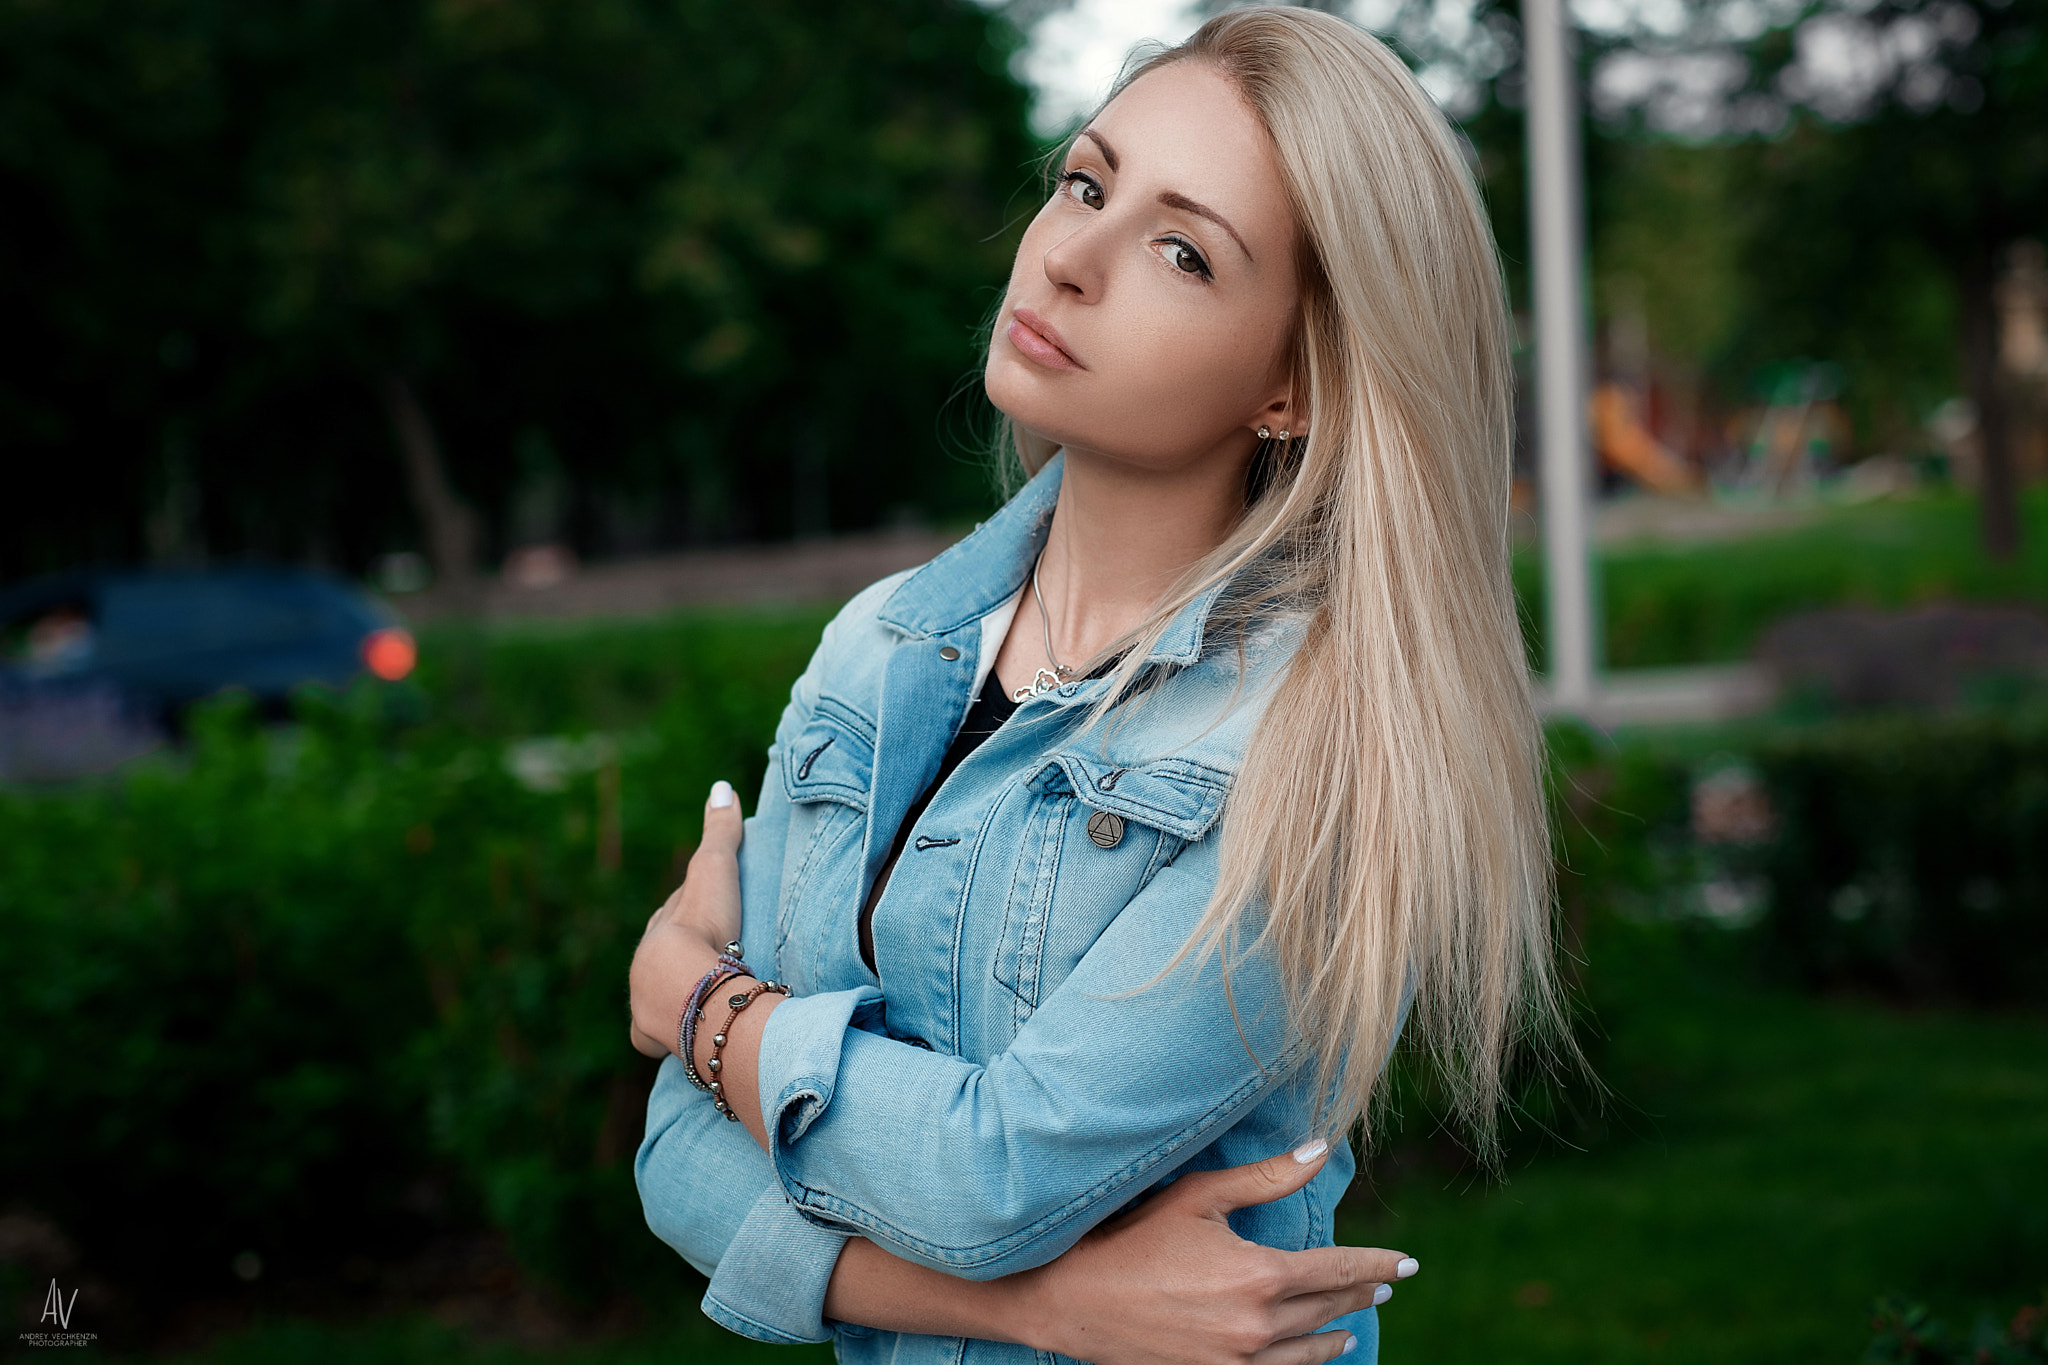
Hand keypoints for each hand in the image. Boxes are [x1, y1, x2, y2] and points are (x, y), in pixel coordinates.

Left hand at [628, 780, 746, 1057]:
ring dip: (673, 996)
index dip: (690, 911)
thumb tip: (723, 786)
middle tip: (709, 958)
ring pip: (656, 996)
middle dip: (680, 955)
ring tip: (700, 1000)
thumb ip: (720, 831)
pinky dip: (664, 1038)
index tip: (710, 913)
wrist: (688, 988)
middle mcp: (644, 965)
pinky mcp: (650, 1037)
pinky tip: (677, 1039)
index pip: (674, 913)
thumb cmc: (704, 927)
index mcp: (660, 928)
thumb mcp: (715, 871)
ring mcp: (644, 1002)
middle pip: (663, 956)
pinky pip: (653, 1038)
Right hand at [1011, 1142, 1416, 1364]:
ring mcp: (1238, 1361)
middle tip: (1386, 1284)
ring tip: (1353, 1321)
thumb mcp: (1199, 1196)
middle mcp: (1258, 1326)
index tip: (1408, 1265)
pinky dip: (1305, 1362)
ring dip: (1337, 1331)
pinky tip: (1314, 1353)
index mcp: (1261, 1275)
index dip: (1378, 1265)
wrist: (1075, 1299)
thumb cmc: (1133, 1236)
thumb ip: (1266, 1178)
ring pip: (1309, 1350)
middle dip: (1360, 1293)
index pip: (1340, 1270)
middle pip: (1328, 1308)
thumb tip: (1319, 1149)